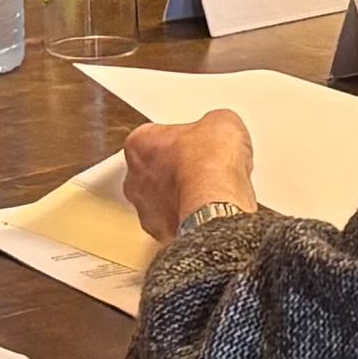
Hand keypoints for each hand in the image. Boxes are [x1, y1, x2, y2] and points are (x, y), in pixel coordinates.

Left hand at [123, 110, 258, 244]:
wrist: (218, 204)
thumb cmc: (210, 165)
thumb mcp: (222, 123)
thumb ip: (211, 127)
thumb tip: (220, 132)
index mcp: (139, 144)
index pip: (154, 137)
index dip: (180, 139)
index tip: (196, 142)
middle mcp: (135, 179)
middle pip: (154, 171)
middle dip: (176, 170)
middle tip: (202, 166)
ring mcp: (146, 211)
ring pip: (162, 201)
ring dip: (181, 197)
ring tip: (209, 192)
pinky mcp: (162, 234)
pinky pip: (175, 223)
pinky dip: (191, 219)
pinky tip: (211, 212)